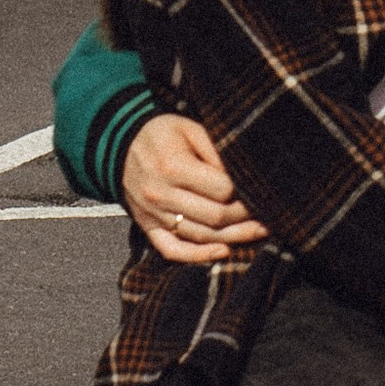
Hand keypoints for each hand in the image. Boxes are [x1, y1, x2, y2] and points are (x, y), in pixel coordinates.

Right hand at [123, 113, 264, 265]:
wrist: (119, 144)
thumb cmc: (161, 134)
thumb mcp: (189, 129)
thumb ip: (216, 150)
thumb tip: (242, 176)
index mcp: (172, 166)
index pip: (221, 190)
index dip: (245, 193)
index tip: (260, 191)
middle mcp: (160, 194)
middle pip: (214, 217)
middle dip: (245, 217)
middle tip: (266, 212)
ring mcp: (152, 214)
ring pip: (200, 236)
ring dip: (233, 237)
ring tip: (258, 231)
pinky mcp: (147, 226)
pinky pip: (172, 249)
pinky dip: (198, 256)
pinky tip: (223, 252)